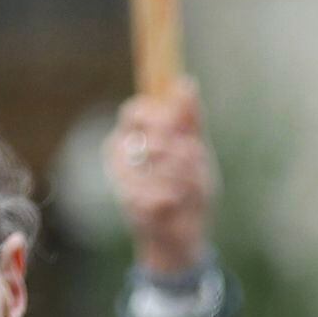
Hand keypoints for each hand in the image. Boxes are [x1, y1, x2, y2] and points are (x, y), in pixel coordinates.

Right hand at [108, 86, 218, 279]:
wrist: (186, 234)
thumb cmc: (189, 188)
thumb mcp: (196, 150)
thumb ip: (190, 119)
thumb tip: (186, 82)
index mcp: (135, 133)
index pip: (136, 110)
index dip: (159, 117)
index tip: (179, 129)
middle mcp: (121, 152)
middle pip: (151, 136)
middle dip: (182, 152)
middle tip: (195, 163)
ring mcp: (121, 177)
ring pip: (159, 163)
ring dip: (184, 177)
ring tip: (188, 189)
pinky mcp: (128, 201)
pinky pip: (159, 190)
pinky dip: (176, 198)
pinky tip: (176, 205)